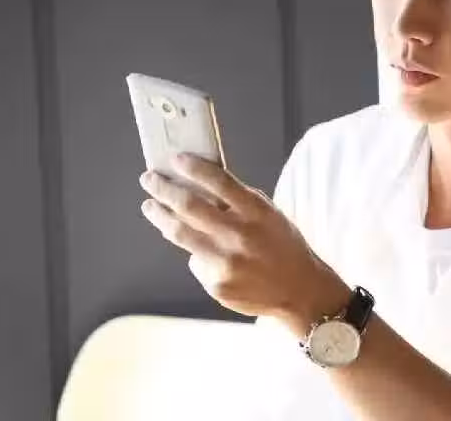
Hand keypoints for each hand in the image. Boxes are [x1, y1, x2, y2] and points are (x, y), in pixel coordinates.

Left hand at [139, 154, 347, 327]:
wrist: (300, 291)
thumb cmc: (284, 247)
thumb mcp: (269, 215)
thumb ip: (239, 201)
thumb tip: (200, 182)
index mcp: (257, 212)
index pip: (218, 181)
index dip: (193, 167)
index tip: (175, 159)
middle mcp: (239, 235)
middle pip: (189, 206)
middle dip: (163, 189)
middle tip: (149, 179)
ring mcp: (225, 262)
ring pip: (179, 233)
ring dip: (160, 216)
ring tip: (151, 207)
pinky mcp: (216, 284)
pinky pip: (195, 262)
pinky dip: (196, 253)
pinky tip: (204, 252)